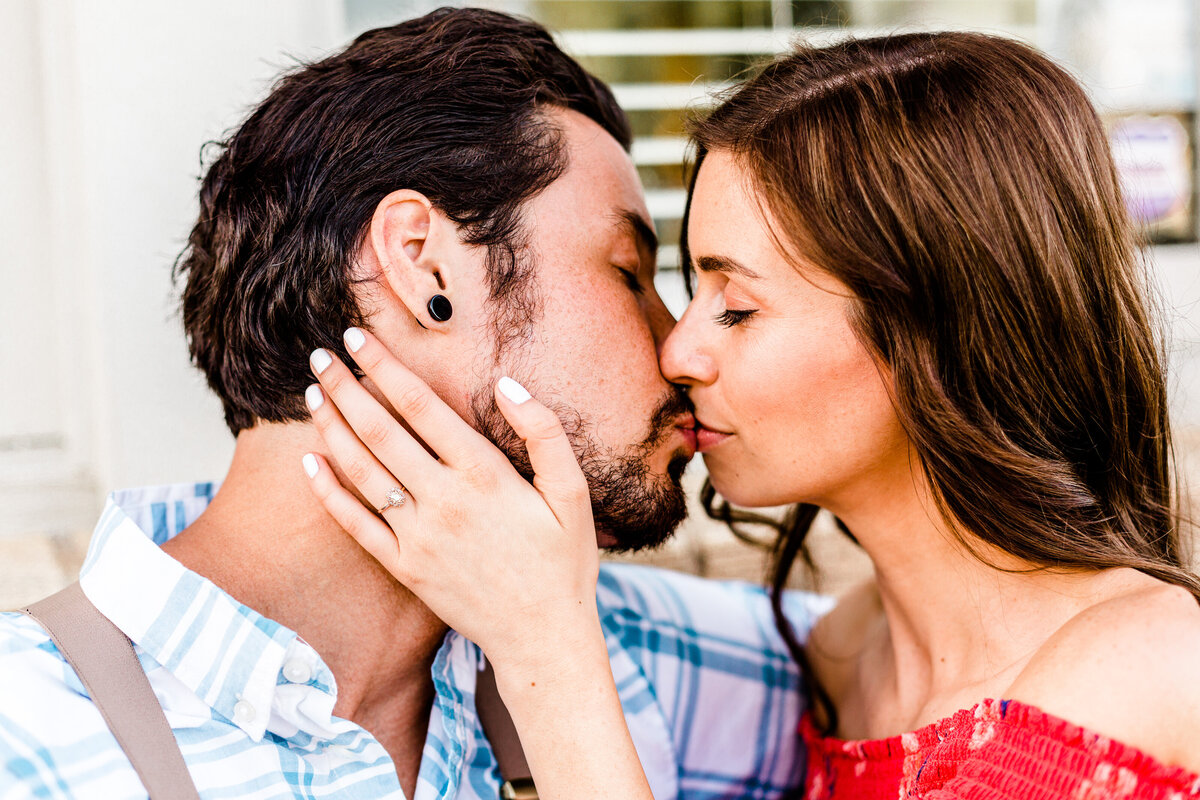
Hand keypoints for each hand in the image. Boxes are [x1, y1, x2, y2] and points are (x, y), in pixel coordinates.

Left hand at [302, 328, 654, 799]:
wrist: (543, 636)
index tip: (356, 337)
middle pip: (380, 432)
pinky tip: (310, 461)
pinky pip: (355, 524)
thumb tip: (508, 385)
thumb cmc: (563, 561)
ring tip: (312, 394)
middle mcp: (444, 501)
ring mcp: (418, 538)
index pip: (421, 407)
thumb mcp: (573, 492)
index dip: (384, 367)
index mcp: (485, 475)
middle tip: (317, 355)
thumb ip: (544, 433)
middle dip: (345, 387)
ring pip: (361, 472)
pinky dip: (329, 491)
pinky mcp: (403, 568)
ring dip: (331, 428)